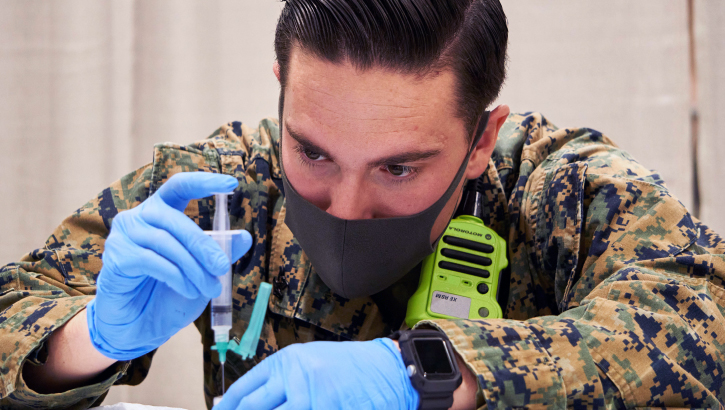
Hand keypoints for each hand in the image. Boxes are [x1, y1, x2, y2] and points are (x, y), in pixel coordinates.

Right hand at [87, 172, 251, 359]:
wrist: (141, 327)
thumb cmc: (170, 294)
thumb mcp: (202, 272)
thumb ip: (219, 252)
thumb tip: (245, 236)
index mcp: (161, 212)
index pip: (179, 186)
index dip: (203, 182)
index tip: (231, 183)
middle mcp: (139, 217)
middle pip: (175, 219)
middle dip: (203, 245)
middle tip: (223, 268)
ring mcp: (123, 235)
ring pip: (165, 242)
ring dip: (193, 268)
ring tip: (209, 288)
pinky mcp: (116, 257)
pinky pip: (150, 260)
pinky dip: (175, 276)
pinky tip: (188, 290)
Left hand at [214, 338, 418, 409]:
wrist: (388, 370)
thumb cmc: (350, 367)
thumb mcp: (310, 363)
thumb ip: (281, 381)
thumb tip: (250, 402)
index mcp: (287, 361)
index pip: (244, 389)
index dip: (227, 408)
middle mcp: (294, 378)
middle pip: (252, 408)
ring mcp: (311, 399)